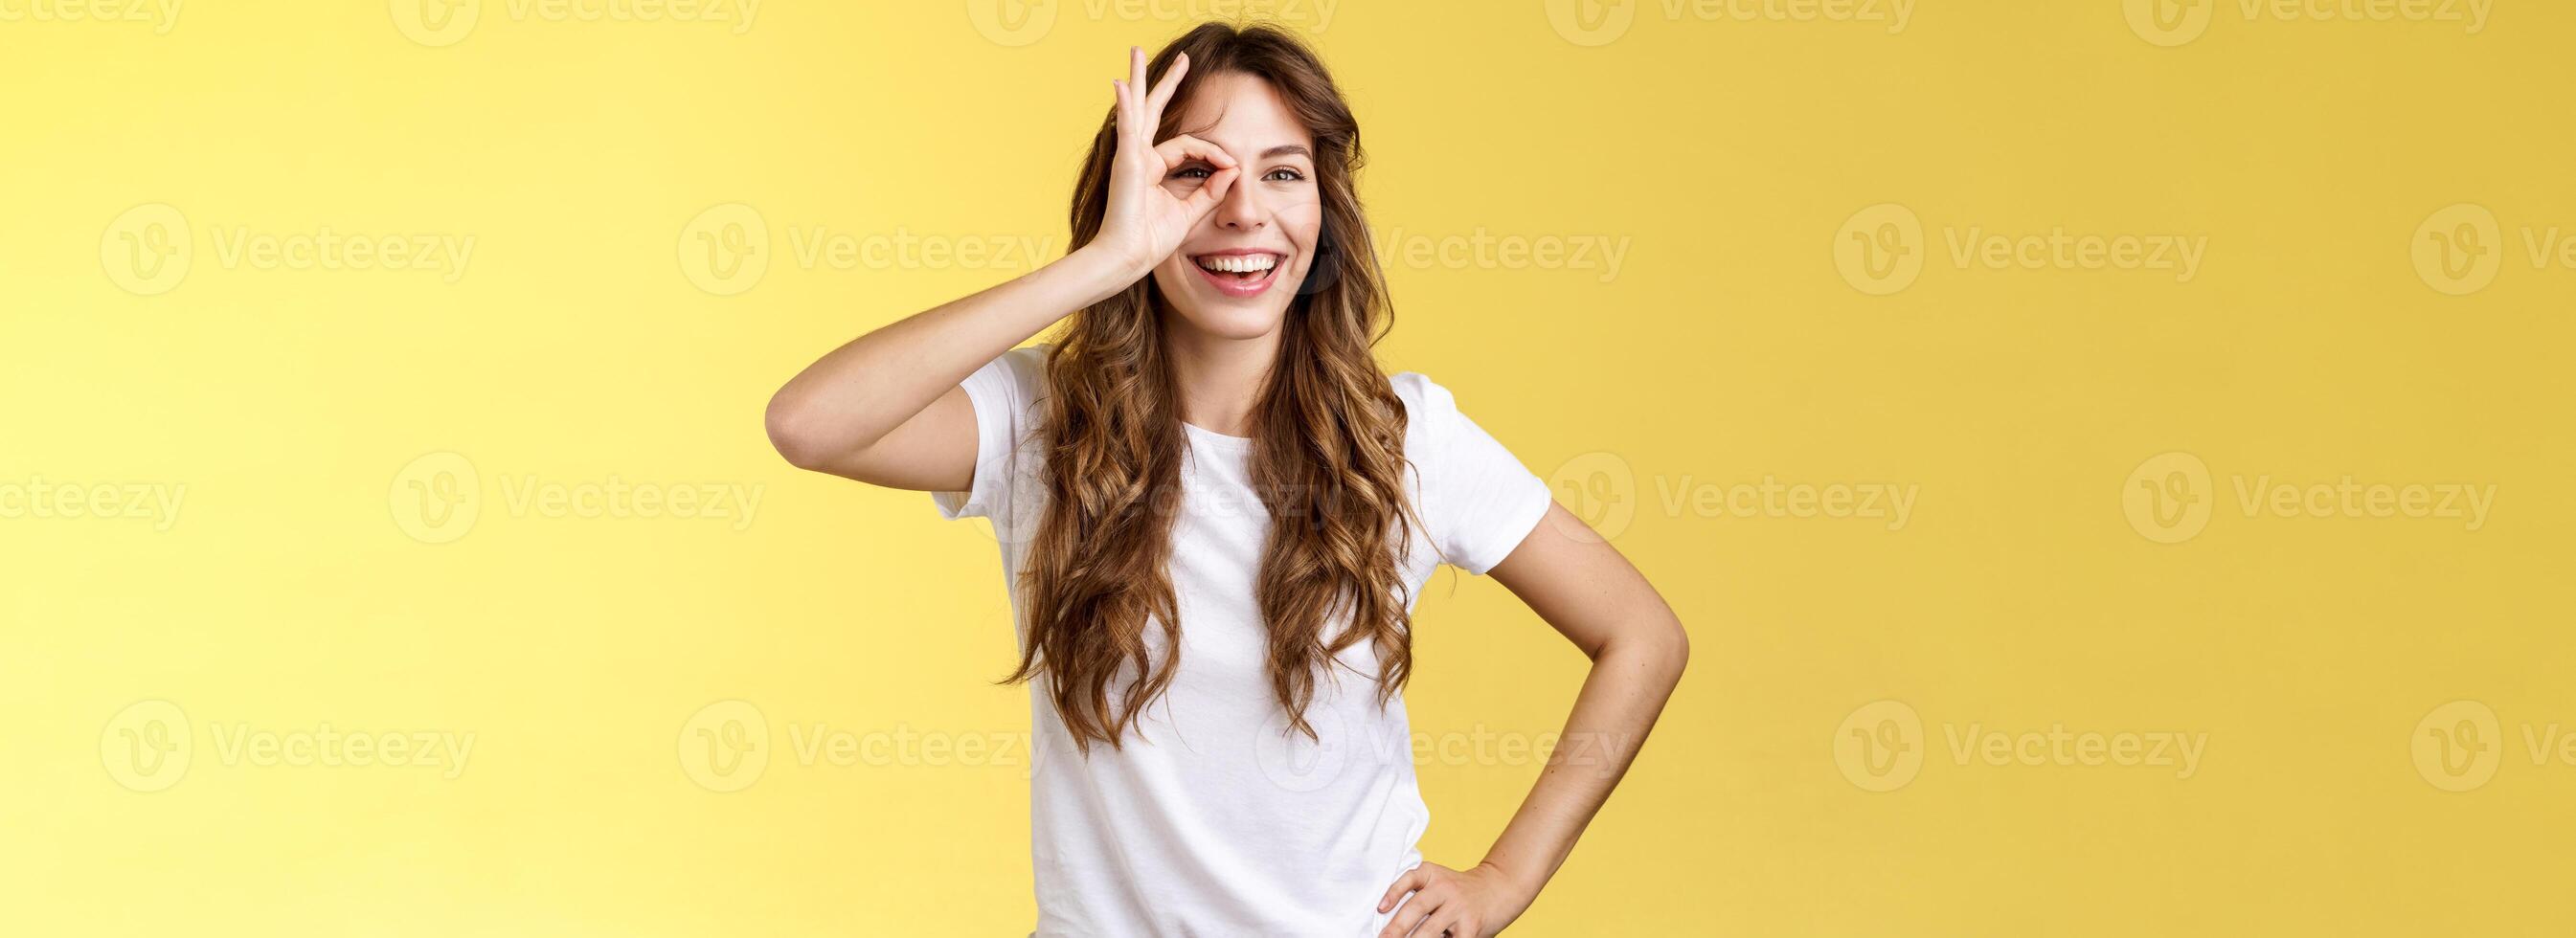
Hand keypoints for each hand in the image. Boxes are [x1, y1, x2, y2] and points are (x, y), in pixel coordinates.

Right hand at [1090, 46, 1239, 276]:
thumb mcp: (1190, 212)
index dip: (1214, 152)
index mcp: (1154, 169)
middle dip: (1168, 84)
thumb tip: (1234, 169)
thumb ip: (1210, 190)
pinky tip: (1123, 84)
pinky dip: (1125, 105)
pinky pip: (1127, 127)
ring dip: (1141, 79)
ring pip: (1138, 108)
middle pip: (1155, 111)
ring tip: (1135, 51)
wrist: (1127, 258)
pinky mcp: (1125, 161)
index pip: (1189, 146)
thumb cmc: (1150, 240)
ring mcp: (1130, 156)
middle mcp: (1140, 157)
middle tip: (1183, 59)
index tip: (1233, 165)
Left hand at [1376, 861, 1535, 937]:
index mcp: (1432, 874)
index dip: (1393, 893)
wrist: (1498, 887)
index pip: (1409, 880)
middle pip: (1417, 907)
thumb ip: (1419, 895)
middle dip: (1397, 927)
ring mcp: (1458, 907)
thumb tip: (1390, 922)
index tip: (1380, 909)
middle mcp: (1445, 888)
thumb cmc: (1460, 890)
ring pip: (1430, 929)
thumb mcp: (1439, 881)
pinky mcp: (1471, 926)